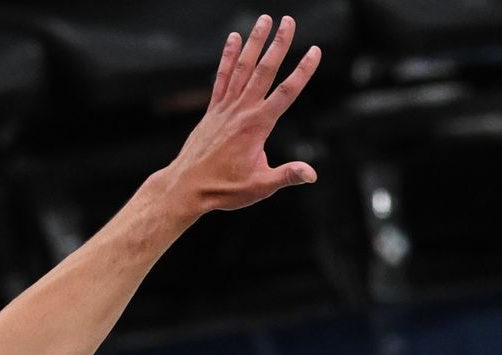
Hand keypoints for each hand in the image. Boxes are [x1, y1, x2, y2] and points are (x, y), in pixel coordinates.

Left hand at [165, 16, 321, 218]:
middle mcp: (242, 110)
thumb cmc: (223, 189)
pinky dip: (228, 57)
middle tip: (289, 20)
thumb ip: (286, 176)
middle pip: (265, 70)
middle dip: (279, 44)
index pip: (286, 93)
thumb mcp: (259, 186)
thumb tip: (311, 174)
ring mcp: (226, 107)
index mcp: (257, 126)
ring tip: (265, 19)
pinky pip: (222, 77)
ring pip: (243, 67)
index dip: (303, 71)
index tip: (314, 51)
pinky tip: (234, 38)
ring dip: (255, 41)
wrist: (187, 188)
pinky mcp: (213, 109)